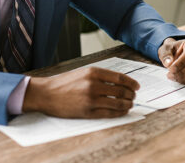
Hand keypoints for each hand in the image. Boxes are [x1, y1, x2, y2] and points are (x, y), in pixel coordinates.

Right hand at [22, 66, 139, 117]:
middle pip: (121, 91)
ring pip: (117, 103)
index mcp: (93, 72)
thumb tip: (121, 82)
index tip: (137, 86)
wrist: (47, 94)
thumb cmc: (65, 83)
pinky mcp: (88, 112)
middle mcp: (94, 85)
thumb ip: (101, 76)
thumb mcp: (83, 72)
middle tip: (134, 96)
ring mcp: (91, 99)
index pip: (120, 78)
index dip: (132, 83)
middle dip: (131, 94)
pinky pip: (109, 113)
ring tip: (130, 104)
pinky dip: (119, 112)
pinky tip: (122, 111)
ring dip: (127, 104)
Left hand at [158, 37, 184, 83]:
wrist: (174, 53)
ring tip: (172, 76)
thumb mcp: (165, 49)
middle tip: (170, 74)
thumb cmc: (171, 49)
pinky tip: (178, 78)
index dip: (180, 63)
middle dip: (181, 72)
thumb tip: (168, 63)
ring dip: (184, 78)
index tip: (171, 69)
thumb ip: (165, 55)